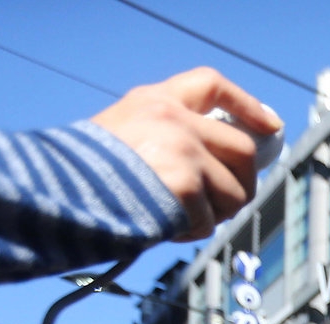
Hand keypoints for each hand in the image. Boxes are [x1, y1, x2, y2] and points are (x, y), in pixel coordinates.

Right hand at [90, 69, 280, 240]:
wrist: (59, 194)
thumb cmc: (83, 176)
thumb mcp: (123, 136)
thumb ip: (166, 138)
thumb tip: (224, 168)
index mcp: (155, 101)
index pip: (212, 85)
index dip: (246, 104)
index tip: (270, 124)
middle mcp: (174, 118)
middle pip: (242, 149)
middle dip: (242, 182)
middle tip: (225, 203)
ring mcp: (183, 150)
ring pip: (235, 192)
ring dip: (214, 215)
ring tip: (179, 217)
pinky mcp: (187, 185)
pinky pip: (209, 220)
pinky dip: (190, 232)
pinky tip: (163, 227)